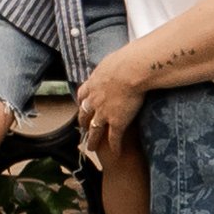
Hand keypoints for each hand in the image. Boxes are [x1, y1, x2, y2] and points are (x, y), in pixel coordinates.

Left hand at [74, 48, 149, 165]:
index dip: (82, 102)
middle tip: (82, 129)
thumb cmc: (125, 60)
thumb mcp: (112, 60)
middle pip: (85, 115)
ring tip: (90, 148)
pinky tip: (116, 154)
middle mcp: (95, 100)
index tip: (82, 105)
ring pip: (95, 131)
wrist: (131, 70)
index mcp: (93, 83)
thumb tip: (115, 62)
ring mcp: (104, 113)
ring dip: (92, 141)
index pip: (83, 94)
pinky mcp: (117, 122)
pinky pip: (114, 139)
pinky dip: (114, 147)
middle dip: (83, 123)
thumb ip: (110, 66)